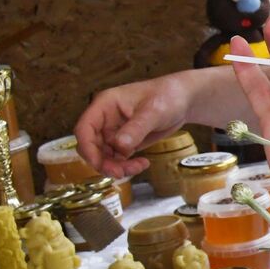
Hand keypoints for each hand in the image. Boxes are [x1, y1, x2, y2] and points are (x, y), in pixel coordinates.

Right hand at [75, 74, 195, 176]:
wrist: (184, 100)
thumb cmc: (168, 96)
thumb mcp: (154, 111)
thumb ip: (136, 128)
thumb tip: (120, 146)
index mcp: (105, 105)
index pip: (84, 128)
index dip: (87, 148)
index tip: (98, 163)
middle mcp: (105, 119)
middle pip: (92, 146)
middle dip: (103, 162)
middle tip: (121, 172)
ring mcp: (114, 131)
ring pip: (104, 155)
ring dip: (116, 166)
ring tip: (138, 167)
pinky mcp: (125, 141)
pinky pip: (117, 158)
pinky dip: (126, 165)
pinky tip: (142, 164)